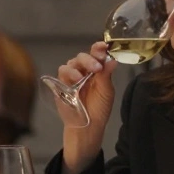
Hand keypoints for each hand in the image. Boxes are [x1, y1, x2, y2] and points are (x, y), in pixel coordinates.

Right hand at [58, 41, 116, 173]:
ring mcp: (72, 76)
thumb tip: (113, 59)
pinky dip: (69, 72)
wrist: (86, 126)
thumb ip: (107, 75)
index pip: (97, 54)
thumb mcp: (106, 92)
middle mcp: (84, 70)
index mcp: (97, 70)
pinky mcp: (61, 83)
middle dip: (90, 58)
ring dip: (80, 65)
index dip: (99, 48)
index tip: (104, 46)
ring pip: (72, 61)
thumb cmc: (98, 109)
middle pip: (84, 56)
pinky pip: (62, 71)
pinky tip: (76, 79)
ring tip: (86, 75)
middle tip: (97, 66)